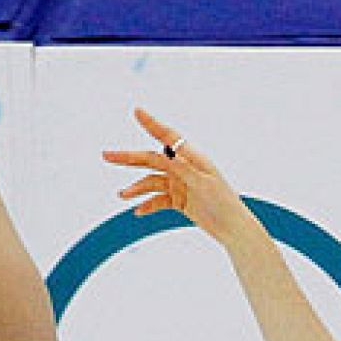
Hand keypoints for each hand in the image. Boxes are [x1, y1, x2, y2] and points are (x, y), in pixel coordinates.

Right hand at [102, 108, 253, 240]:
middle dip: (129, 158)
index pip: (169, 138)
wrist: (233, 229)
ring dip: (137, 188)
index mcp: (193, 158)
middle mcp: (184, 168)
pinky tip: (137, 211)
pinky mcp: (179, 201)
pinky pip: (158, 200)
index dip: (152, 124)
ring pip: (152, 182)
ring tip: (123, 195)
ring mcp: (180, 184)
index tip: (137, 111)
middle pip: (152, 159)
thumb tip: (166, 152)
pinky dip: (148, 205)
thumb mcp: (202, 184)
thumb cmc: (224, 203)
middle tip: (107, 155)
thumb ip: (183, 168)